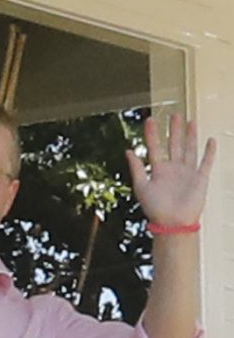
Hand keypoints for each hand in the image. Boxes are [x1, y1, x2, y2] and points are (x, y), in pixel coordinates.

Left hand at [127, 110, 214, 231]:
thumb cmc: (155, 208)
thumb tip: (128, 151)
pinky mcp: (200, 178)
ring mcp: (188, 172)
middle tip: (173, 115)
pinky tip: (210, 141)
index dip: (152, 134)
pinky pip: (206, 162)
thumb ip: (136, 168)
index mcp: (158, 170)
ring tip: (189, 121)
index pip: (154, 147)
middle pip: (174, 144)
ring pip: (189, 149)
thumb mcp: (141, 186)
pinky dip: (209, 152)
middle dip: (173, 130)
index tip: (150, 120)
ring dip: (190, 135)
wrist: (173, 222)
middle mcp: (173, 168)